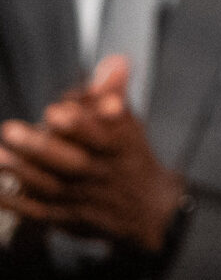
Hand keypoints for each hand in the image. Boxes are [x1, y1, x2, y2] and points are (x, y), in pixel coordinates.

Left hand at [0, 59, 186, 254]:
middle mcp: (103, 173)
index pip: (103, 134)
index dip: (81, 124)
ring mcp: (86, 198)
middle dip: (43, 147)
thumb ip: (115, 91)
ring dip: (23, 171)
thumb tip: (116, 60)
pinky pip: (39, 213)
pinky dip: (16, 204)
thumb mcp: (130, 123)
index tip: (57, 110)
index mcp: (121, 147)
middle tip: (11, 130)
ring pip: (53, 187)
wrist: (148, 211)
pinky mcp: (69, 219)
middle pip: (74, 163)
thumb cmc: (130, 159)